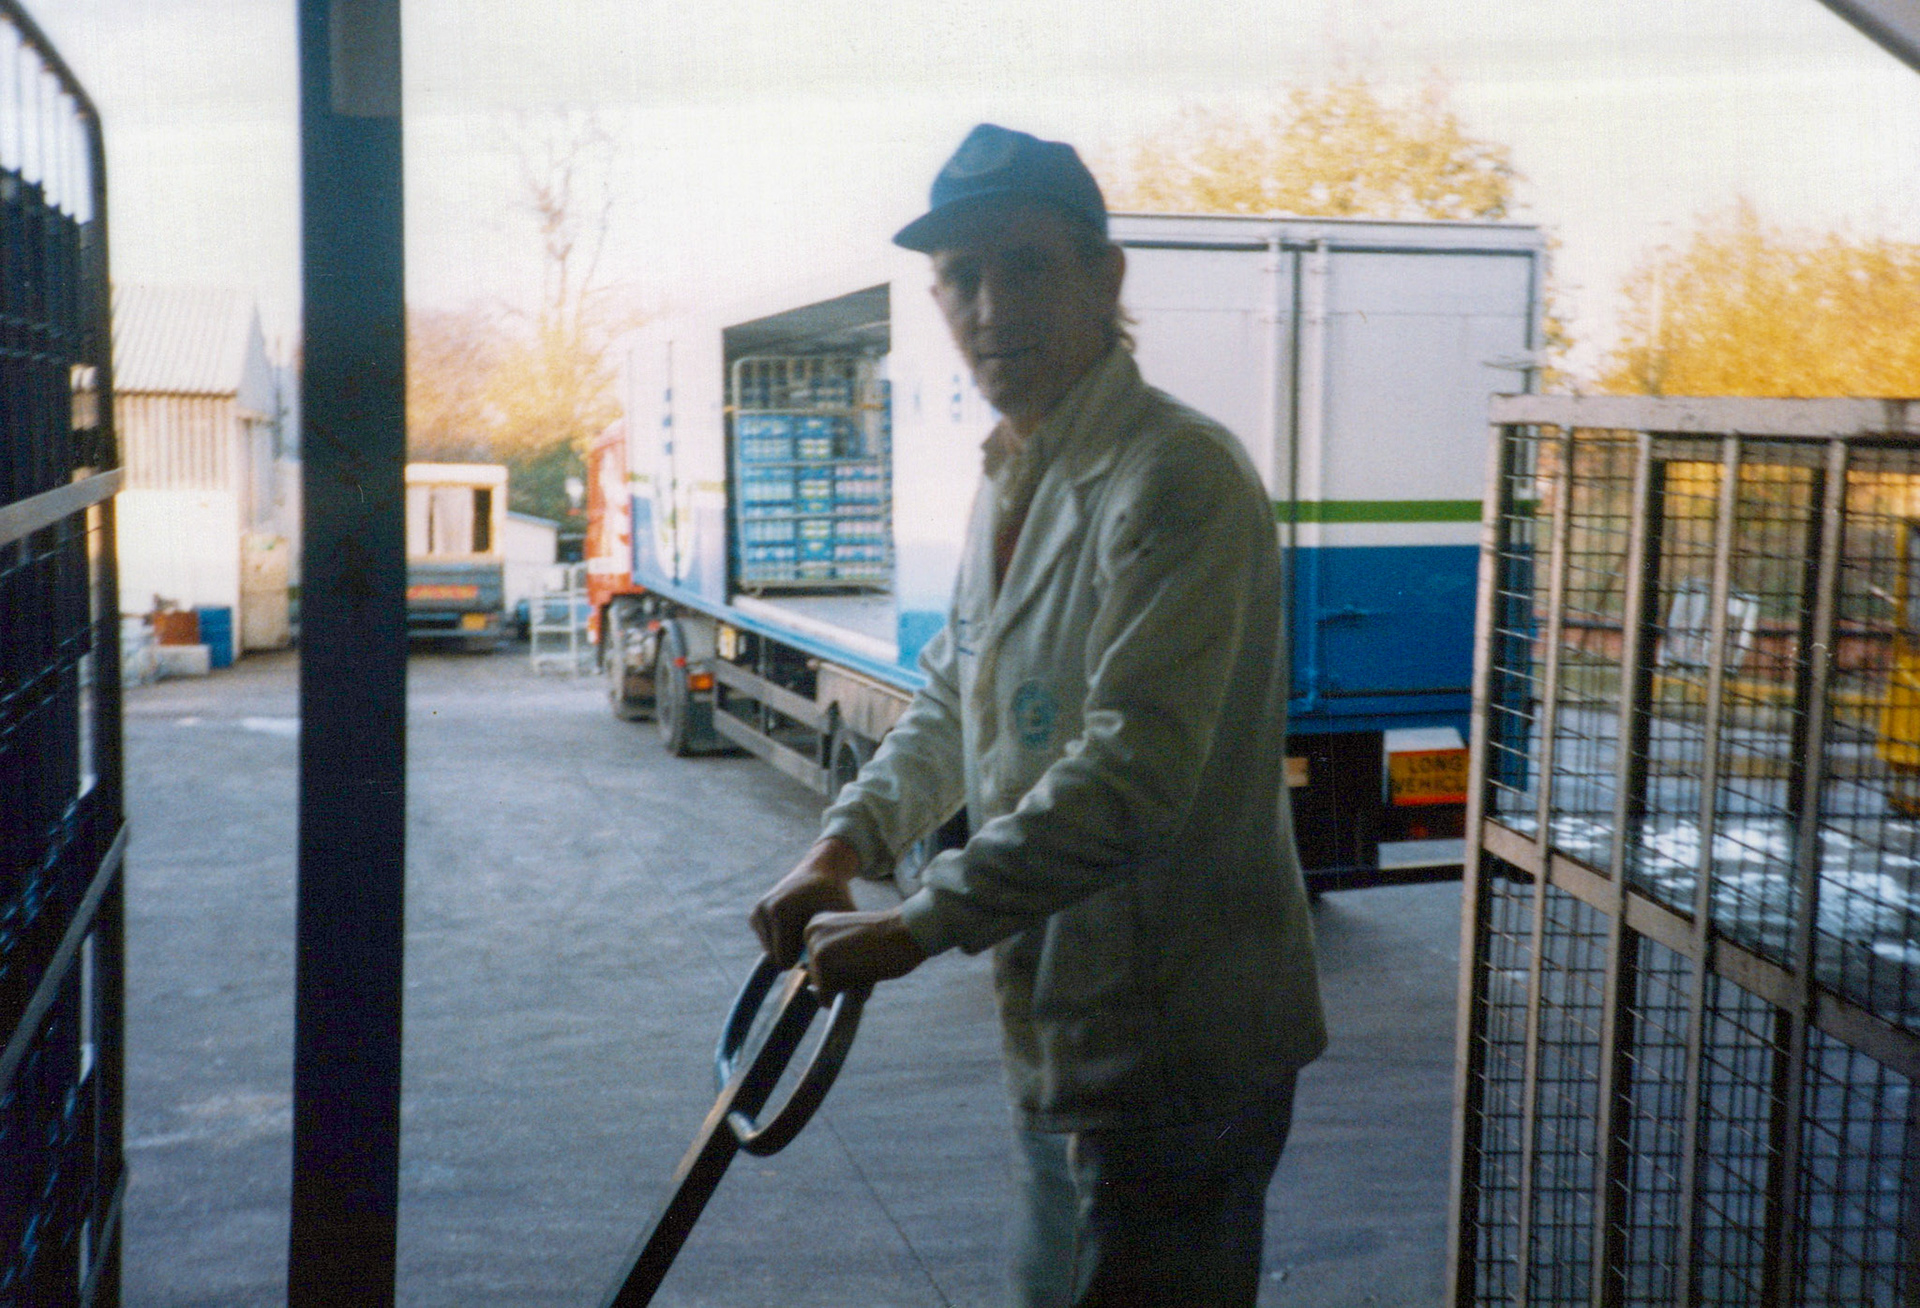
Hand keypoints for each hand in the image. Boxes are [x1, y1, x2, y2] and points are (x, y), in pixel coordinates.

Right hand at [750, 838, 861, 968]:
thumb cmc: (836, 896)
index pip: (785, 960)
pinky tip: (798, 926)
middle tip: (814, 939)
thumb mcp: (844, 915)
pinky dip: (782, 940)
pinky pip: (768, 943)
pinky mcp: (755, 914)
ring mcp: (758, 911)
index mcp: (781, 912)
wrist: (820, 870)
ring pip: (772, 952)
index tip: (820, 946)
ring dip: (790, 947)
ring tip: (807, 931)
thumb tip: (850, 967)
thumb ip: (847, 940)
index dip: (805, 960)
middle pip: (777, 957)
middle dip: (795, 955)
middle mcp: (765, 909)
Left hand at [803, 909, 926, 994]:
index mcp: (817, 925)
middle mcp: (811, 932)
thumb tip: (813, 993)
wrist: (908, 930)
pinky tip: (865, 973)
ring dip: (847, 987)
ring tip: (867, 964)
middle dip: (844, 979)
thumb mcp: (853, 947)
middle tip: (867, 959)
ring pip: (823, 988)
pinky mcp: (822, 961)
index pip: (817, 966)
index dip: (844, 970)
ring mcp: (815, 946)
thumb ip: (833, 966)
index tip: (862, 951)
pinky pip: (827, 997)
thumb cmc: (889, 942)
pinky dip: (847, 996)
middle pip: (818, 978)